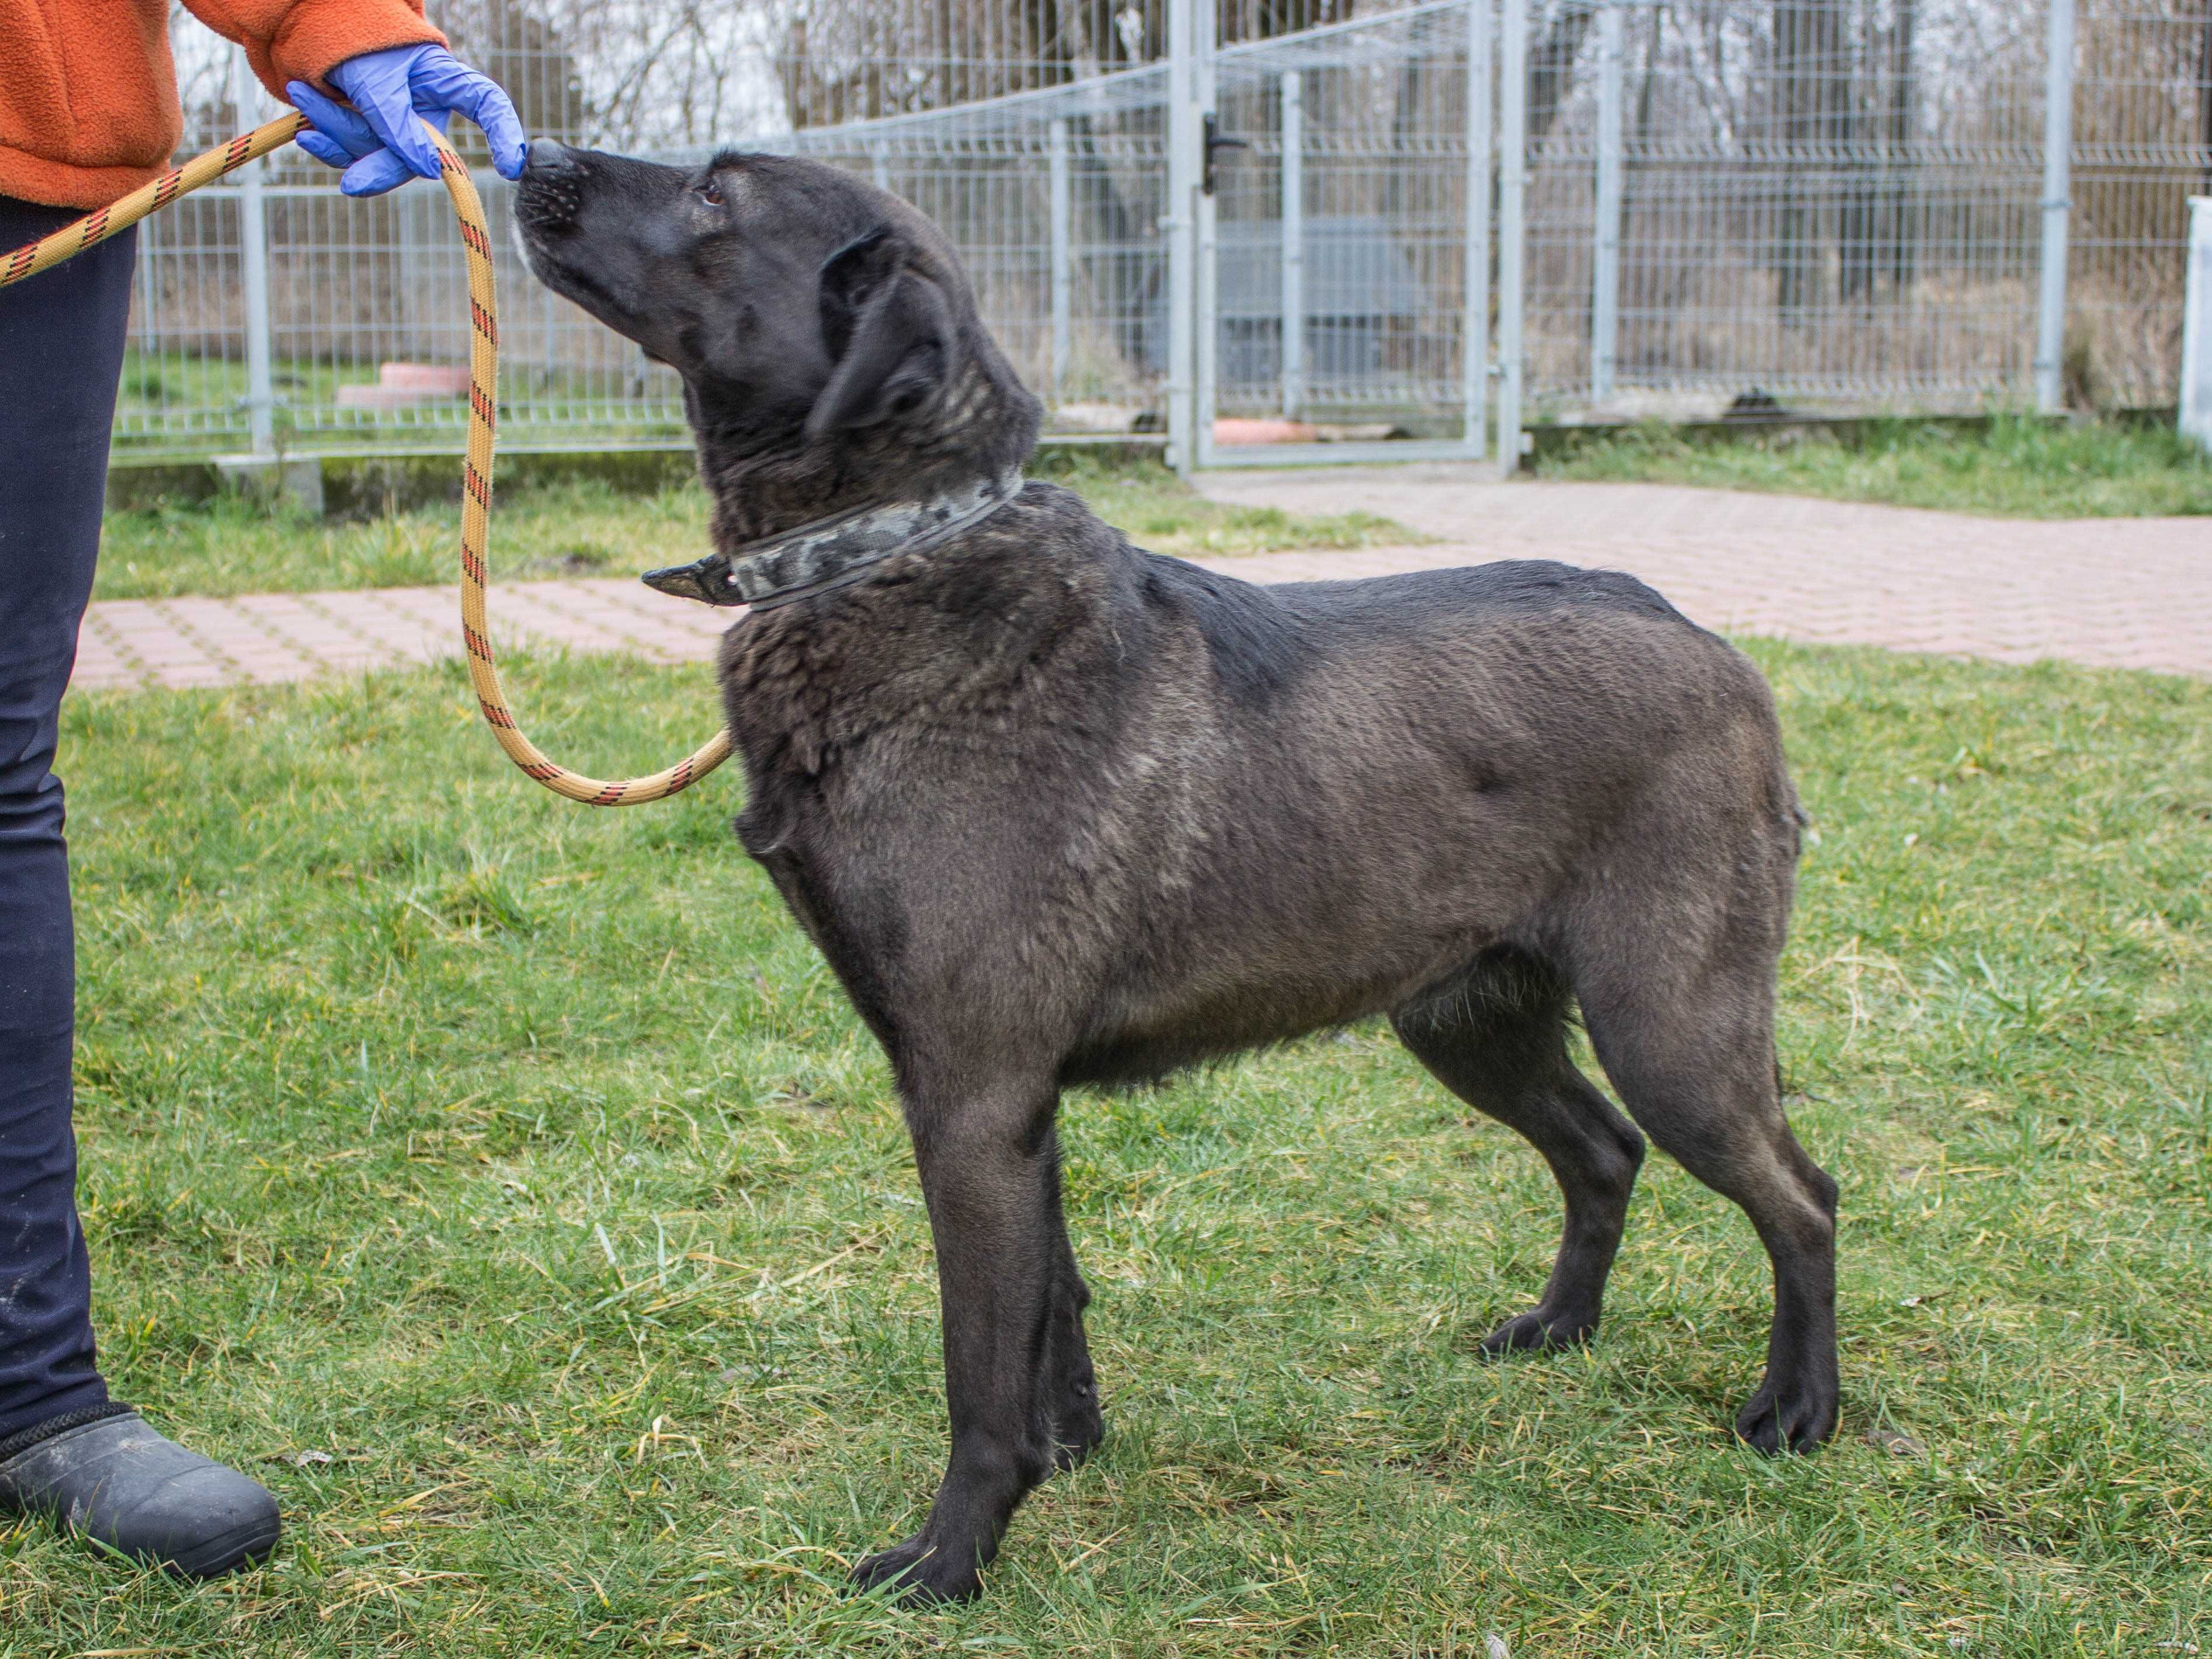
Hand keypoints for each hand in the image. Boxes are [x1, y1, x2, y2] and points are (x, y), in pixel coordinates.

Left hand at [289, 45, 526, 198]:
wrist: (315, 31)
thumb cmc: (357, 44)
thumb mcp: (376, 80)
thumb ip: (397, 124)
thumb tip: (428, 171)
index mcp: (445, 82)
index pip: (487, 105)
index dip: (504, 133)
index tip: (511, 169)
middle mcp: (429, 112)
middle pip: (417, 154)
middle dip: (375, 163)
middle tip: (348, 186)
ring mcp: (402, 129)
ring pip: (377, 154)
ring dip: (335, 131)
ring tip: (302, 93)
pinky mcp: (374, 138)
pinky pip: (355, 157)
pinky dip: (328, 143)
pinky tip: (307, 133)